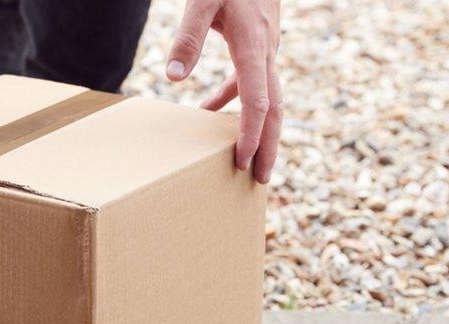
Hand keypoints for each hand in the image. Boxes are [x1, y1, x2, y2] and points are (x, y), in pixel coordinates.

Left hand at [166, 0, 281, 183]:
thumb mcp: (201, 1)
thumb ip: (187, 37)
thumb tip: (173, 76)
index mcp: (256, 45)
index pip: (258, 100)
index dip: (252, 133)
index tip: (242, 161)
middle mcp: (268, 51)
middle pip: (275, 108)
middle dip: (269, 146)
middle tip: (260, 180)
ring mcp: (267, 48)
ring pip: (269, 98)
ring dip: (259, 130)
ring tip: (247, 160)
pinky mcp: (259, 43)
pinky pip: (251, 81)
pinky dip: (234, 100)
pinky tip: (209, 111)